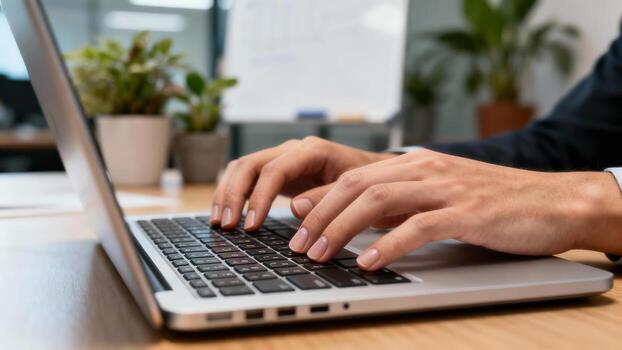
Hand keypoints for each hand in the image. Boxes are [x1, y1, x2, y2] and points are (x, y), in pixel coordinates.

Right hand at [210, 137, 395, 228]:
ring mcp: (283, 159)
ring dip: (227, 193)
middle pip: (250, 164)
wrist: (374, 173)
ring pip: (243, 168)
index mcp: (311, 150)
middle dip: (234, 195)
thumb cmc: (367, 181)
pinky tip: (227, 215)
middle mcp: (292, 150)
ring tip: (219, 222)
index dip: (259, 197)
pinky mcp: (278, 171)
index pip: (275, 169)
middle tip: (226, 225)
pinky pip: (248, 177)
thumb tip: (294, 208)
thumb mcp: (353, 191)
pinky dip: (234, 194)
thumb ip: (325, 198)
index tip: (251, 225)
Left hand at [288, 149, 621, 269]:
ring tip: (319, 254)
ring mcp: (446, 188)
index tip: (294, 217)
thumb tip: (363, 223)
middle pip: (356, 185)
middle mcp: (425, 169)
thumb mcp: (441, 196)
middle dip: (320, 215)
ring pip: (378, 201)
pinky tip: (368, 262)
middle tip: (297, 242)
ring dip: (341, 228)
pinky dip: (387, 245)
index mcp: (416, 164)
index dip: (321, 197)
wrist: (554, 200)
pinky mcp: (467, 212)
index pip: (355, 175)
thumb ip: (404, 204)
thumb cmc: (495, 202)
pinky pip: (417, 226)